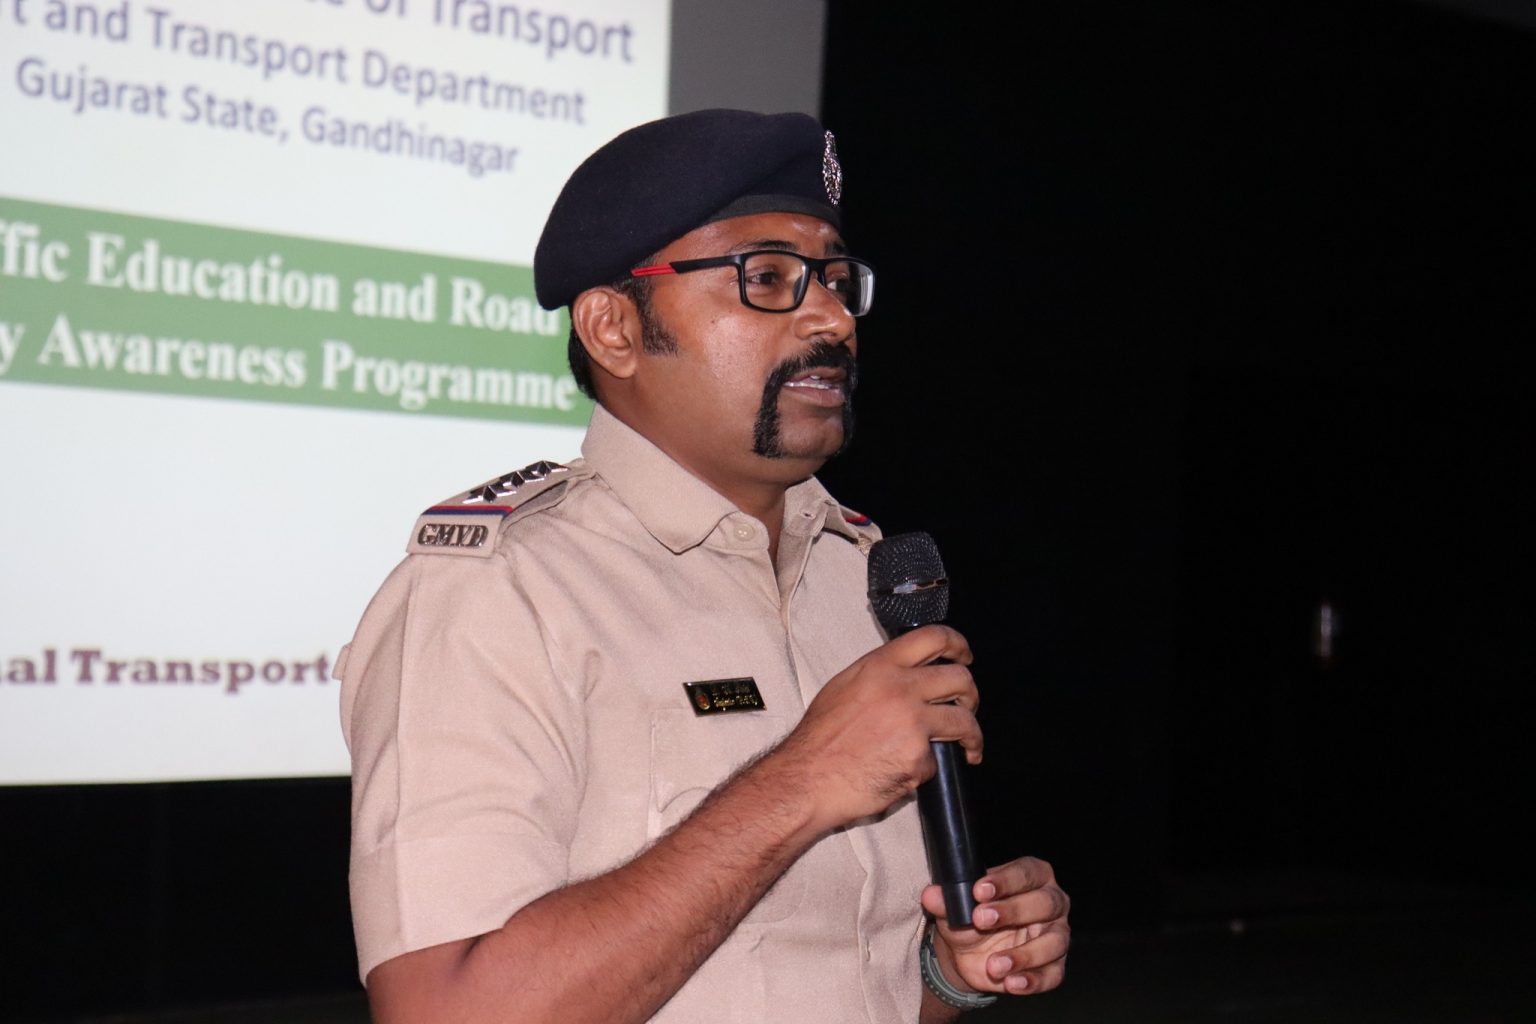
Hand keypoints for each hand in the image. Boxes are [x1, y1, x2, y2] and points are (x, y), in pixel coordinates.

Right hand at [767, 624, 980, 831]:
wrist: (807, 779)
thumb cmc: (819, 739)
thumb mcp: (844, 687)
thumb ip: (879, 676)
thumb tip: (907, 677)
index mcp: (880, 667)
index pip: (933, 637)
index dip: (958, 644)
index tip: (964, 656)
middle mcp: (900, 689)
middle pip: (959, 679)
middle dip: (971, 695)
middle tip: (967, 707)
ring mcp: (913, 723)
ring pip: (964, 721)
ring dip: (972, 736)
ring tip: (969, 747)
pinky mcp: (918, 758)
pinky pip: (937, 761)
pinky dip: (926, 768)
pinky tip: (907, 772)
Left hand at [922, 857, 1069, 996]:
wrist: (970, 954)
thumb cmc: (971, 918)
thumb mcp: (955, 908)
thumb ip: (946, 900)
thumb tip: (931, 895)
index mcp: (1033, 876)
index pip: (1026, 872)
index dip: (1005, 880)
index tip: (979, 890)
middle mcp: (1052, 902)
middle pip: (1044, 903)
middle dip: (1013, 911)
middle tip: (980, 920)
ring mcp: (1056, 935)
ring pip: (1053, 942)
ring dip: (1024, 954)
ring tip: (994, 964)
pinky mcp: (1054, 965)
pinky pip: (1052, 974)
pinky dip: (1033, 981)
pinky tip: (1012, 983)